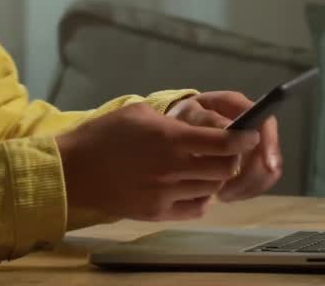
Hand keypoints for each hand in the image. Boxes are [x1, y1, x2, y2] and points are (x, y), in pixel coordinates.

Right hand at [54, 103, 259, 220]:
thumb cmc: (105, 134)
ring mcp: (166, 194)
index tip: (250, 134)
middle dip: (232, 158)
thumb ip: (175, 121)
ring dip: (213, 177)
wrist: (74, 170)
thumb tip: (202, 125)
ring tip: (203, 166)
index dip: (243, 138)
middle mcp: (173, 168)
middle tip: (227, 150)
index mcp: (171, 139)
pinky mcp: (157, 212)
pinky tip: (189, 186)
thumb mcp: (140, 112)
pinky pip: (195, 208)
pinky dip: (200, 198)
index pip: (223, 142)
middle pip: (225, 169)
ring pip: (211, 189)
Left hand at [167, 91, 282, 201]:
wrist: (177, 128)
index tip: (267, 166)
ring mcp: (253, 146)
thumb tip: (228, 129)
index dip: (270, 145)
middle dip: (253, 175)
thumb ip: (207, 120)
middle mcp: (252, 126)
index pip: (266, 123)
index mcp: (239, 107)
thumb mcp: (189, 115)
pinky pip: (257, 182)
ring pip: (266, 171)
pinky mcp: (249, 164)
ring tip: (220, 195)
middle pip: (268, 153)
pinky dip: (243, 192)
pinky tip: (223, 195)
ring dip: (247, 187)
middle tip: (226, 190)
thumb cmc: (184, 119)